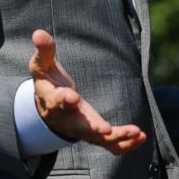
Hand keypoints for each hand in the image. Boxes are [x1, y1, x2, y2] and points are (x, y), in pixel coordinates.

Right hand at [28, 29, 146, 154]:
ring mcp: (81, 129)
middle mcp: (67, 118)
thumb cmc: (47, 82)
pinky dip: (124, 144)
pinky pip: (109, 145)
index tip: (73, 98)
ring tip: (135, 132)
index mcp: (53, 100)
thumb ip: (44, 51)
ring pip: (98, 138)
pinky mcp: (94, 134)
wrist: (46, 109)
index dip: (65, 99)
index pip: (58, 101)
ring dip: (117, 137)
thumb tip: (39, 33)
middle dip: (93, 127)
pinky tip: (140, 137)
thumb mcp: (42, 66)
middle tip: (105, 130)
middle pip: (80, 126)